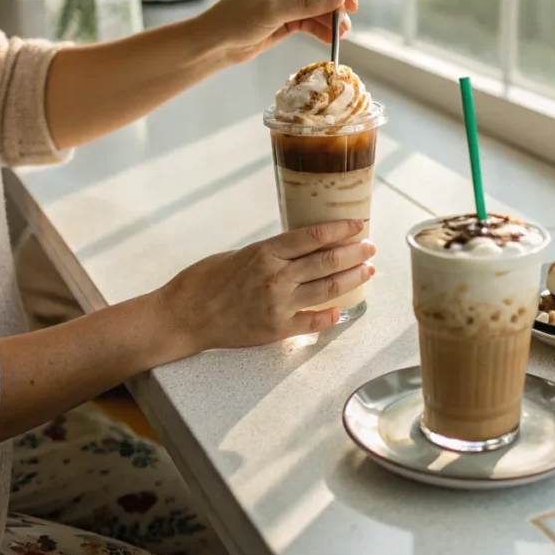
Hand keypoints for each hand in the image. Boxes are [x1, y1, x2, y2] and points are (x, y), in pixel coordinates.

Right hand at [155, 220, 375, 355]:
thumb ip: (273, 253)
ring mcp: (278, 305)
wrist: (184, 316)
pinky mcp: (276, 330)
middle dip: (355, 252)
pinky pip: (312, 322)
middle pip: (327, 262)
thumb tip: (303, 247)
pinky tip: (342, 310)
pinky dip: (329, 315)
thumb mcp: (241, 254)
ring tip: (367, 270)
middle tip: (371, 246)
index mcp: (266, 253)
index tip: (359, 224)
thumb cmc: (205, 280)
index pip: (314, 237)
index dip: (341, 230)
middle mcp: (277, 277)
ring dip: (352, 279)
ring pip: (327, 289)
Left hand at [196, 0, 358, 64]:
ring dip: (331, 19)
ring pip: (319, 6)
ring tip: (341, 34)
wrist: (216, 44)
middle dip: (336, 4)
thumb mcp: (274, 11)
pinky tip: (331, 39)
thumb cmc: (235, 21)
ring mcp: (288, 0)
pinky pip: (312, 20)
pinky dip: (322, 29)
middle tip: (346, 22)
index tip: (350, 2)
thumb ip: (308, 4)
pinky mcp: (288, 18)